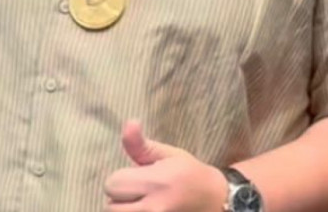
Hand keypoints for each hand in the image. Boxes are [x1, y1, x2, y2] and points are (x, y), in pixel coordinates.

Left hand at [103, 120, 226, 211]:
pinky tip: (146, 209)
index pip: (112, 184)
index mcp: (156, 183)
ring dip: (125, 209)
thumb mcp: (168, 154)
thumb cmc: (190, 174)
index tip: (137, 177)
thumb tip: (129, 123)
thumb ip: (141, 144)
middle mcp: (153, 208)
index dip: (121, 179)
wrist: (216, 202)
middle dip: (121, 197)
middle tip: (139, 191)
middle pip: (111, 206)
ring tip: (141, 202)